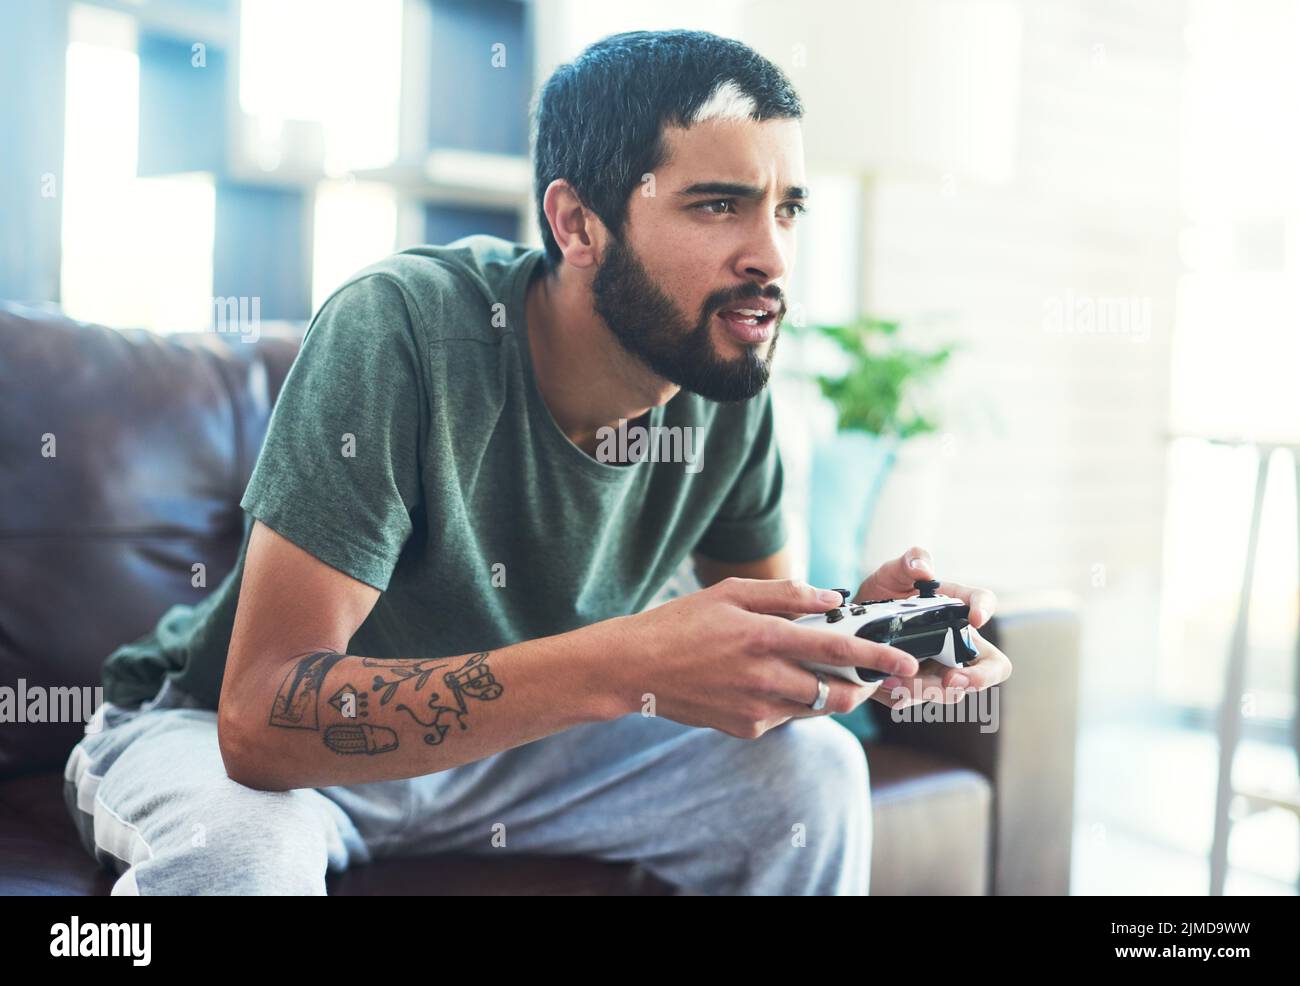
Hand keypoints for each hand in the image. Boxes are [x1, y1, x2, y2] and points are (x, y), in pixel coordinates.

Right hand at [614, 577, 920, 738]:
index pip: (837, 650)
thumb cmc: (681, 622)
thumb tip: (832, 598)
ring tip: (825, 675)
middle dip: (863, 686)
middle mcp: (765, 677)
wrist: (635, 668)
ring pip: (816, 709)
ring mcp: (756, 709)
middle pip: (838, 692)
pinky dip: (793, 702)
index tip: (905, 660)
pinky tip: (774, 683)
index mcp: (764, 637)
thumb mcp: (730, 592)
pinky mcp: (747, 729)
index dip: (877, 656)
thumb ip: (786, 594)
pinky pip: (787, 717)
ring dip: (831, 695)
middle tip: (871, 674)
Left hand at [852, 546, 1009, 707]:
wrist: (854, 624)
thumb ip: (910, 561)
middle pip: (992, 667)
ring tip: (895, 680)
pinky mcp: (919, 688)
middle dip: (979, 678)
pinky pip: (918, 699)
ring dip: (926, 689)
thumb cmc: (884, 594)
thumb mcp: (892, 573)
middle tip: (953, 679)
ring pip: (951, 691)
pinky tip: (883, 684)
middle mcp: (958, 642)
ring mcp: (942, 669)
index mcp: (956, 607)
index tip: (976, 617)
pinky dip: (902, 694)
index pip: (983, 603)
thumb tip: (925, 570)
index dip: (985, 609)